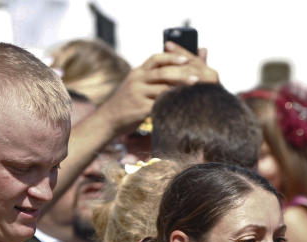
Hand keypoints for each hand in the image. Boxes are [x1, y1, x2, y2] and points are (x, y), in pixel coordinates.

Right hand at [97, 42, 218, 134]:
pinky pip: (159, 105)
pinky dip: (172, 105)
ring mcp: (137, 94)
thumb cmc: (128, 102)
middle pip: (162, 73)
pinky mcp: (139, 109)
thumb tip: (175, 71)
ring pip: (162, 90)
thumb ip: (152, 77)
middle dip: (181, 75)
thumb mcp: (136, 85)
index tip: (187, 58)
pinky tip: (182, 107)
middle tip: (197, 78)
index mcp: (138, 72)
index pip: (156, 58)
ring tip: (194, 93)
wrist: (108, 119)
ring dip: (180, 91)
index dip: (172, 57)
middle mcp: (137, 80)